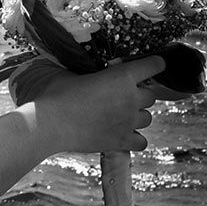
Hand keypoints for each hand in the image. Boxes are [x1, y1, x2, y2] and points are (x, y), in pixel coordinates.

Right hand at [27, 52, 163, 154]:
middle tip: (124, 93)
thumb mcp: (75, 73)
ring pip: (147, 118)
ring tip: (121, 114)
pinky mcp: (121, 141)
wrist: (50, 123)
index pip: (152, 66)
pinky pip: (142, 141)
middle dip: (140, 93)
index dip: (155, 64)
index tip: (156, 64)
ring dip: (137, 115)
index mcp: (122, 76)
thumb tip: (94, 73)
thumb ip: (92, 72)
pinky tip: (123, 133)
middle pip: (151, 95)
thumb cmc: (58, 94)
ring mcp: (128, 122)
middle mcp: (131, 98)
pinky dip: (135, 138)